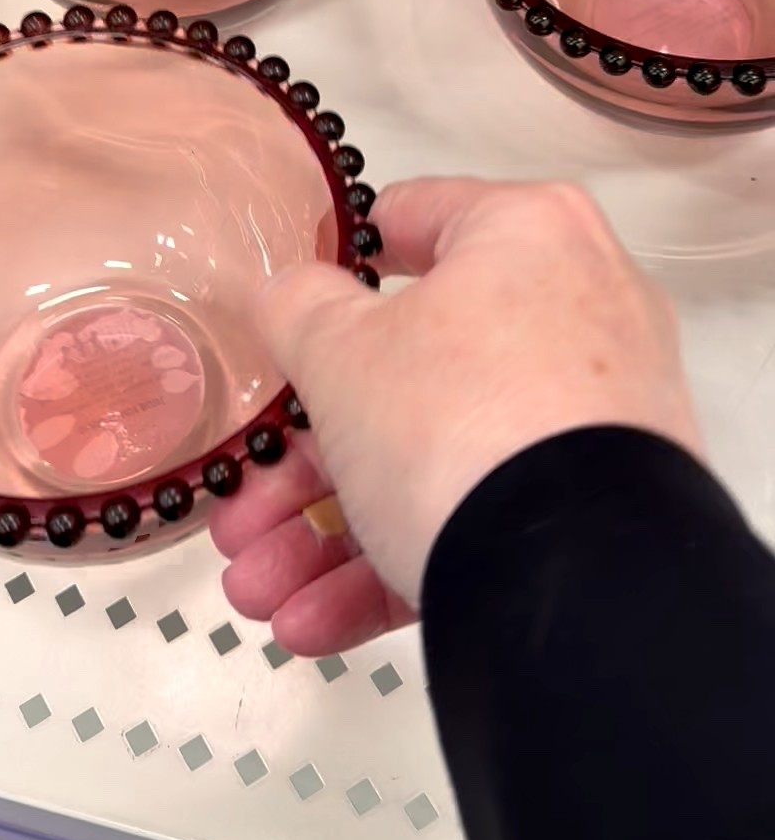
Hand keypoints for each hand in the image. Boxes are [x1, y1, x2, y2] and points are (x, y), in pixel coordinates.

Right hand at [211, 177, 702, 655]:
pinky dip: (394, 565)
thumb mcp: (339, 351)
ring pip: (434, 460)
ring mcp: (594, 421)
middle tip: (242, 505)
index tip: (292, 302)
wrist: (578, 582)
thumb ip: (300, 308)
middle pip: (410, 371)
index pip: (417, 218)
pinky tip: (309, 622)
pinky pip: (479, 521)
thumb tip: (299, 294)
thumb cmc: (456, 420)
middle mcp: (576, 314)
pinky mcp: (597, 514)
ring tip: (256, 587)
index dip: (340, 257)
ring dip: (329, 529)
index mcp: (526, 236)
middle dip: (305, 456)